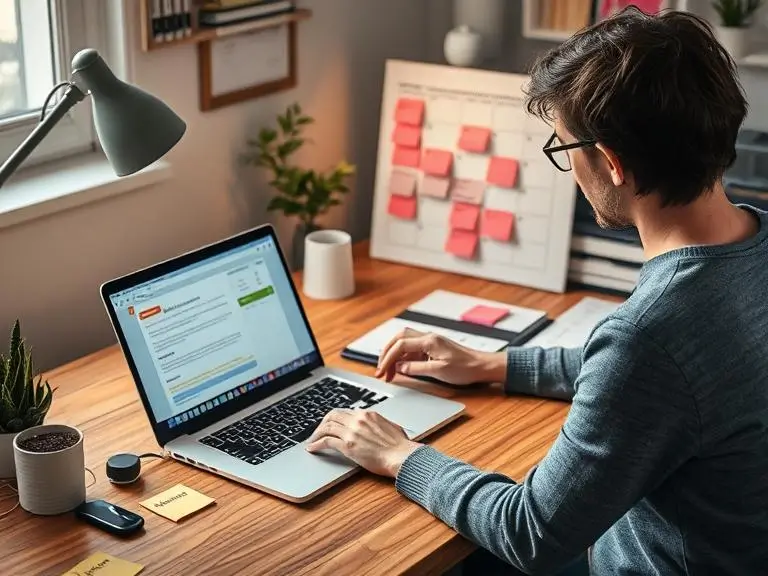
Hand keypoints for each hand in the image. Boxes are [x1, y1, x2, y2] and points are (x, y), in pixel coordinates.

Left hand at [305, 408, 420, 476]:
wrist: (402, 456)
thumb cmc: (400, 446)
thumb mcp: (390, 427)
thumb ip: (378, 424)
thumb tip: (376, 426)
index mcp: (367, 414)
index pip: (344, 412)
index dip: (334, 418)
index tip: (330, 424)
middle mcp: (358, 420)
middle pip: (332, 416)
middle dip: (323, 423)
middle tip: (318, 431)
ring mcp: (352, 432)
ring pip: (326, 427)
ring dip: (316, 434)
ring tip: (312, 440)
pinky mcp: (348, 446)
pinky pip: (326, 441)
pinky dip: (317, 444)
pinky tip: (312, 448)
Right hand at [374, 327, 506, 385]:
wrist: (481, 366)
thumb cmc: (464, 368)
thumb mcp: (438, 371)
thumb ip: (416, 369)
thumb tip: (399, 367)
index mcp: (428, 341)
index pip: (400, 345)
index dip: (388, 358)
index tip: (382, 371)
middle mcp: (427, 337)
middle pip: (398, 338)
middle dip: (386, 352)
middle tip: (381, 369)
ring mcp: (429, 341)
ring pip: (404, 342)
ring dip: (393, 354)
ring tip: (388, 370)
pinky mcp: (431, 348)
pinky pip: (411, 348)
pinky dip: (402, 357)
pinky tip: (400, 368)